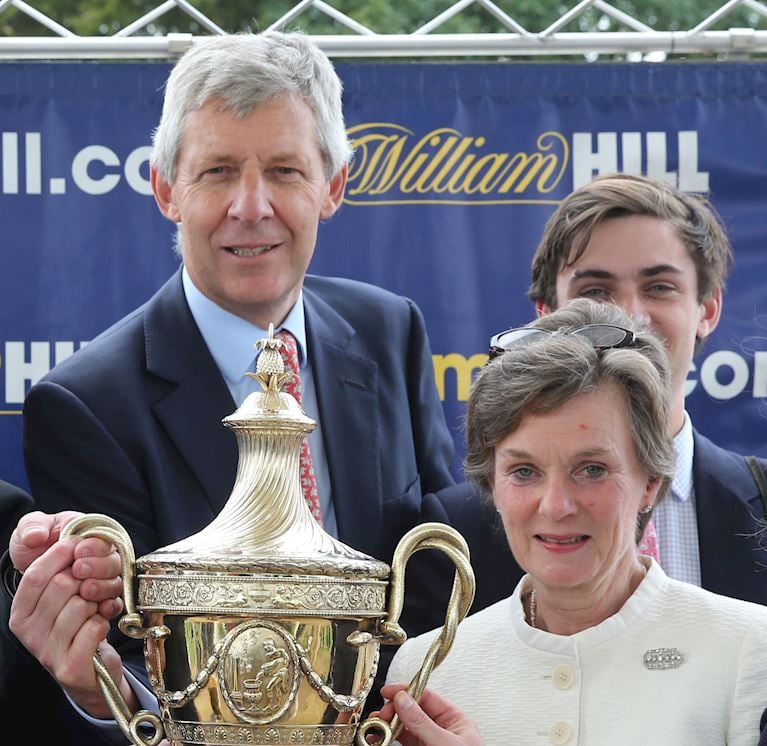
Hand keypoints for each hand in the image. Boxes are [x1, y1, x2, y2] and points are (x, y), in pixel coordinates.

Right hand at [8, 514, 131, 718]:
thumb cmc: (79, 618)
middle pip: (62, 585)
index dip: (60, 554)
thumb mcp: (64, 586)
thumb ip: (53, 557)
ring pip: (81, 604)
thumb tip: (35, 536)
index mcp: (21, 610)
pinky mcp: (68, 666)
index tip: (78, 544)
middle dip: (86, 579)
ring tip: (96, 608)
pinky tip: (101, 624)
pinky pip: (94, 626)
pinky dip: (105, 620)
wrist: (94, 667)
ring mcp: (46, 651)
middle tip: (92, 586)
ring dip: (97, 602)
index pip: (35, 575)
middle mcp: (27, 632)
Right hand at [375, 683, 483, 745]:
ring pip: (405, 727)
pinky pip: (403, 741)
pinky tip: (381, 737)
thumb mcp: (444, 744)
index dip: (407, 692)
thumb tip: (404, 701)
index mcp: (455, 720)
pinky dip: (390, 737)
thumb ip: (423, 723)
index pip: (427, 697)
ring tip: (376, 726)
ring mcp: (429, 742)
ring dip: (388, 724)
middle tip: (381, 715)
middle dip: (394, 710)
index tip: (389, 693)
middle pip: (413, 711)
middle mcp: (441, 729)